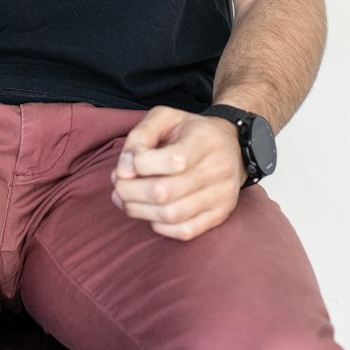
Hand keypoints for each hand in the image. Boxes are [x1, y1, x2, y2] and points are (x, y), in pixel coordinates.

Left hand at [109, 107, 248, 240]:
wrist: (231, 145)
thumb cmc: (191, 131)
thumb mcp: (165, 118)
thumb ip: (140, 135)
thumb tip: (125, 171)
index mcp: (206, 140)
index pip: (173, 160)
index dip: (140, 164)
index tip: (129, 161)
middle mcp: (219, 169)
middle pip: (165, 192)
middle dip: (130, 191)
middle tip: (118, 184)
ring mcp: (222, 195)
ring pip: (172, 215)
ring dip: (139, 210)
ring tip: (126, 199)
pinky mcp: (220, 215)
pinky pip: (185, 231)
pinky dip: (160, 225)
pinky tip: (150, 211)